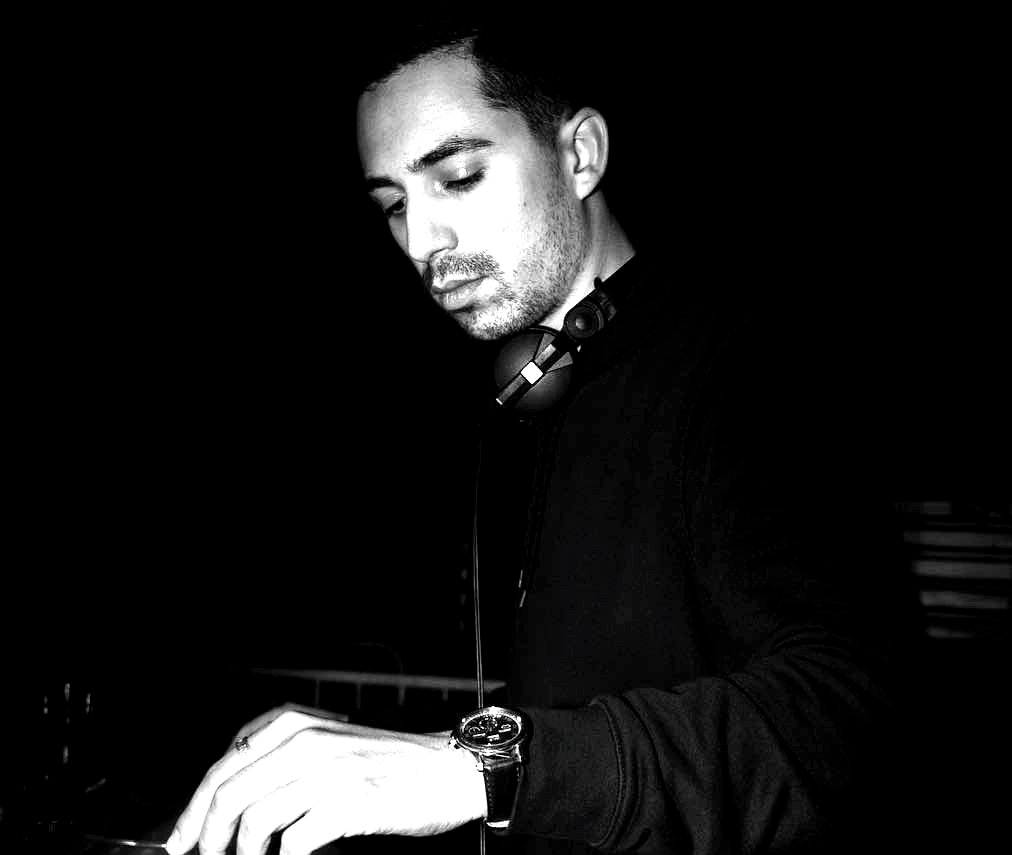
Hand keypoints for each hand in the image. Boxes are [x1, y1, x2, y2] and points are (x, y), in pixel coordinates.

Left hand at [163, 704, 485, 854]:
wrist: (448, 770)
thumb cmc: (390, 764)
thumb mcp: (331, 745)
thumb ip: (285, 759)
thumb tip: (231, 801)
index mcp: (295, 726)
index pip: (224, 766)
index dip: (193, 809)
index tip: (181, 839)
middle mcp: (306, 742)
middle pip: (229, 793)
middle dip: (207, 835)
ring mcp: (327, 772)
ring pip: (254, 821)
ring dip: (243, 854)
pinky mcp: (348, 803)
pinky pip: (293, 843)